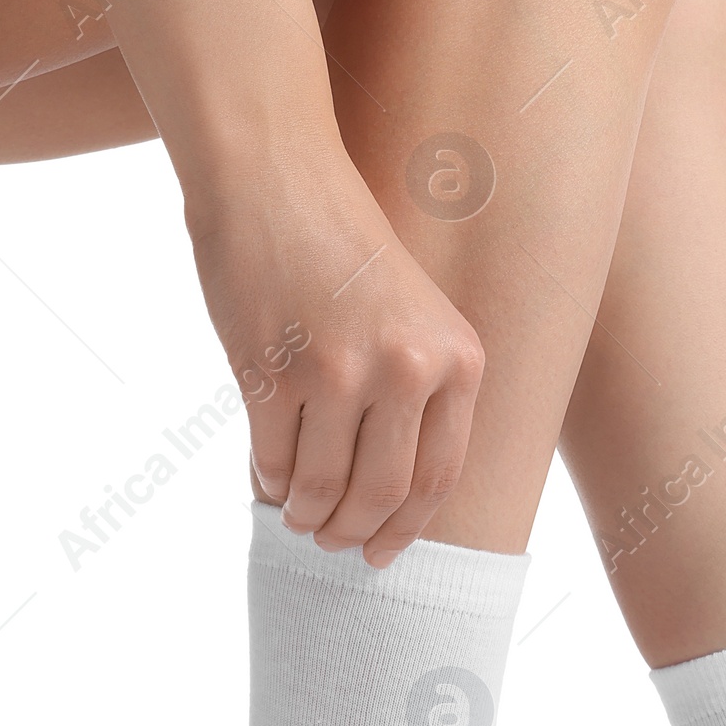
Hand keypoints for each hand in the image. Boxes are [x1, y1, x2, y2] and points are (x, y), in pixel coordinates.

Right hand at [187, 145, 482, 566]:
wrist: (275, 174)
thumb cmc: (343, 242)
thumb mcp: (416, 311)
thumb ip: (420, 387)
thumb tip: (392, 490)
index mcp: (457, 358)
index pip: (440, 476)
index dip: (408, 527)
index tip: (384, 551)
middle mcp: (409, 369)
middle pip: (382, 493)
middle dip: (354, 533)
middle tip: (333, 545)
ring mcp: (341, 372)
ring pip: (323, 484)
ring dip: (306, 514)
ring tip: (296, 518)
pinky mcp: (275, 370)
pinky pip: (273, 455)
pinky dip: (269, 479)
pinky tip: (267, 480)